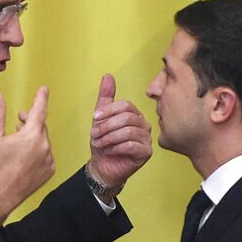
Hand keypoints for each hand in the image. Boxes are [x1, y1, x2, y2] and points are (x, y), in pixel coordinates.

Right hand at [0, 87, 54, 225]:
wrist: (2, 193)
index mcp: (31, 135)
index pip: (39, 110)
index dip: (41, 98)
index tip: (44, 90)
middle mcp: (44, 146)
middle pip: (40, 126)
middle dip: (30, 121)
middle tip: (18, 122)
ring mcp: (49, 159)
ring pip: (43, 140)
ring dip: (33, 137)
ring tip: (19, 141)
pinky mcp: (50, 169)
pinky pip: (46, 154)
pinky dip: (38, 151)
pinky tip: (25, 156)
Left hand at [87, 74, 151, 195]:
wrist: (103, 166)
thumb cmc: (103, 142)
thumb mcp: (100, 118)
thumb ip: (106, 97)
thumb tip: (108, 76)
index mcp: (134, 114)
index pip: (125, 105)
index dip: (109, 110)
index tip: (94, 117)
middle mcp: (144, 125)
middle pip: (127, 118)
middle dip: (107, 126)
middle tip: (94, 134)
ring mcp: (147, 139)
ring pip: (128, 131)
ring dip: (109, 137)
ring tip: (99, 143)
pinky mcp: (146, 152)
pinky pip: (131, 145)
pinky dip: (115, 147)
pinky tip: (108, 150)